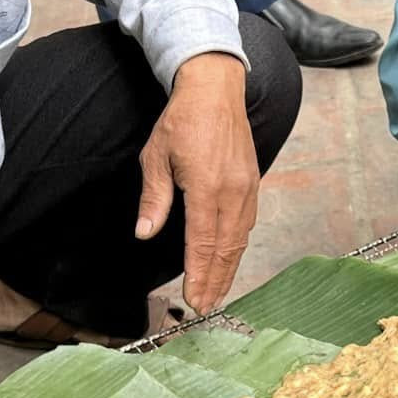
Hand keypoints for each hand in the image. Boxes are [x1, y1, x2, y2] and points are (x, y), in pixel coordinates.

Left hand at [136, 53, 257, 315]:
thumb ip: (154, 199)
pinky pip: (246, 224)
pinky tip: (229, 260)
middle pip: (225, 249)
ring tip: (217, 293)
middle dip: (215, 281)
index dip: (198, 275)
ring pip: (239, 240)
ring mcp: (247, 188)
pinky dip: (237, 248)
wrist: (216, 89)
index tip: (193, 299)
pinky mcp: (252, 183)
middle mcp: (232, 192)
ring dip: (228, 269)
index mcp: (206, 187)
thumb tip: (145, 233)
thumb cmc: (182, 120)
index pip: (202, 242)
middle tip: (205, 307)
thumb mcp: (156, 157)